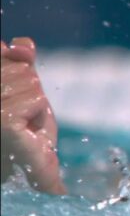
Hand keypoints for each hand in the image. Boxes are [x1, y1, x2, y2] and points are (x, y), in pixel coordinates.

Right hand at [1, 37, 64, 193]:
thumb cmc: (27, 133)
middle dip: (30, 90)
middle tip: (23, 117)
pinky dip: (40, 114)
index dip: (18, 61)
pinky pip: (36, 97)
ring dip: (36, 104)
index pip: (1, 49)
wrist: (34, 170)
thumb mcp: (25, 91)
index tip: (17, 88)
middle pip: (19, 66)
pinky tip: (28, 130)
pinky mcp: (2, 121)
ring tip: (24, 125)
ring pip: (29, 79)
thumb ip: (21, 63)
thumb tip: (22, 44)